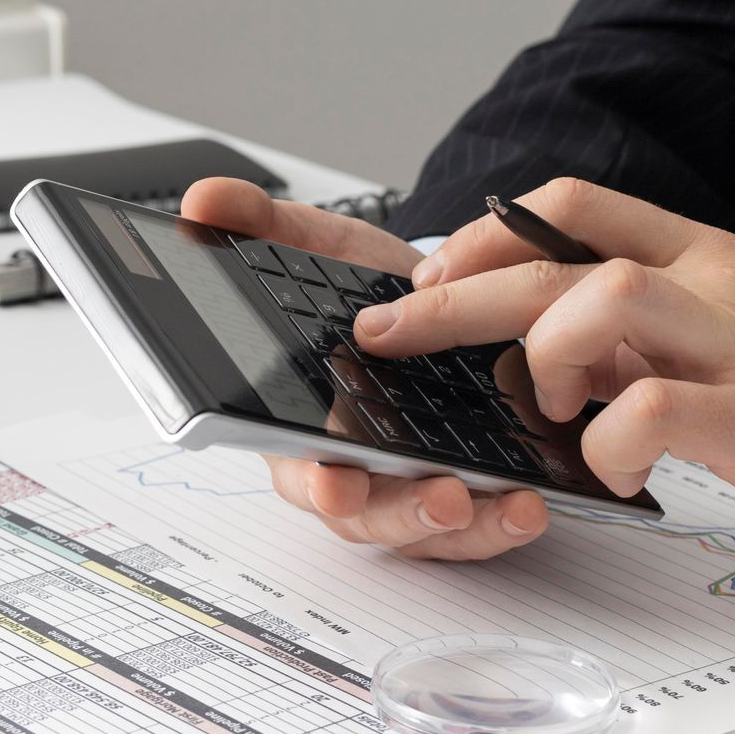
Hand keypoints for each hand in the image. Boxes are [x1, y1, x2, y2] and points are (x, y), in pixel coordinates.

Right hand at [181, 177, 553, 558]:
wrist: (431, 300)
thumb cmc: (361, 292)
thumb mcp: (310, 245)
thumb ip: (258, 224)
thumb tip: (203, 202)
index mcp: (294, 422)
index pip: (293, 465)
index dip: (311, 481)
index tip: (330, 483)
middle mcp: (345, 467)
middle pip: (361, 515)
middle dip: (401, 514)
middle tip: (443, 498)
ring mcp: (401, 488)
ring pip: (422, 532)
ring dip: (465, 530)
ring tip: (511, 507)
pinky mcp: (457, 493)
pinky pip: (475, 530)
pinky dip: (503, 523)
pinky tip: (531, 504)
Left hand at [357, 177, 734, 550]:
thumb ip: (645, 329)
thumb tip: (545, 343)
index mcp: (702, 257)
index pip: (574, 204)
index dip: (484, 231)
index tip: (429, 273)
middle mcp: (713, 286)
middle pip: (556, 256)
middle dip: (452, 293)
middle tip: (388, 329)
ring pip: (601, 299)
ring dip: (538, 352)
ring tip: (536, 402)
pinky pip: (653, 411)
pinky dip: (604, 442)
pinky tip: (608, 466)